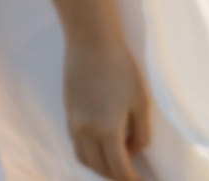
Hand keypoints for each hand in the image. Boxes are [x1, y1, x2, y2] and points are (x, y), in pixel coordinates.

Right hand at [64, 36, 152, 180]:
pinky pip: (77, 143)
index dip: (132, 180)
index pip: (119, 169)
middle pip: (99, 168)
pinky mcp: (68, 111)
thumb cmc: (121, 68)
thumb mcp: (141, 102)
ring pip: (84, 158)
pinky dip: (90, 152)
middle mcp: (86, 131)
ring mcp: (73, 121)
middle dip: (116, 176)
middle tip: (132, 174)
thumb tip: (133, 151)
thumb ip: (141, 134)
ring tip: (116, 162)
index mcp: (107, 130)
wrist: (91, 41)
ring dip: (100, 166)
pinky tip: (102, 144)